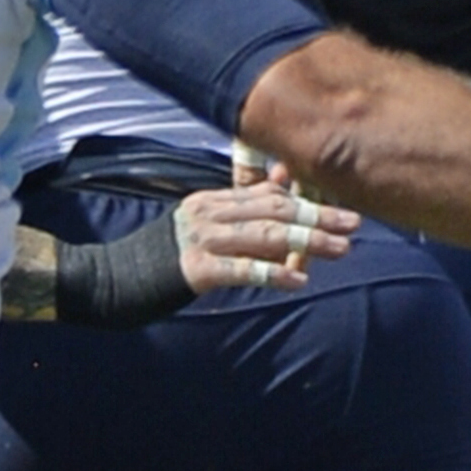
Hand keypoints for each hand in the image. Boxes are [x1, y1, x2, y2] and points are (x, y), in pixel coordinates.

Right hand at [171, 175, 353, 297]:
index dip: (306, 203)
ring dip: (306, 241)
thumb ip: (242, 212)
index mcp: (214, 201)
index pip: (268, 196)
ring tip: (340, 248)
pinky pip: (241, 269)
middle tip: (353, 223)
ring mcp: (202, 239)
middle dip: (316, 216)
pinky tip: (297, 280)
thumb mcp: (205, 226)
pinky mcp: (196, 269)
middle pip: (273, 210)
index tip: (340, 210)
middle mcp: (210, 213)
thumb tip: (280, 190)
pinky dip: (271, 274)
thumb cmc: (169, 255)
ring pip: (263, 235)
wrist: (117, 276)